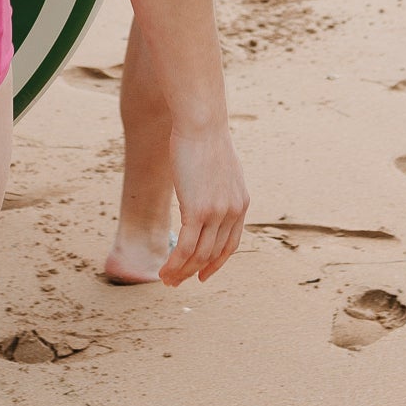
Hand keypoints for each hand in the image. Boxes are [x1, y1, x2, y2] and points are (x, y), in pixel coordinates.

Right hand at [160, 124, 248, 283]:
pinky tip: (164, 271)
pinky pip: (185, 248)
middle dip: (194, 271)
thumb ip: (219, 187)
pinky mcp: (196, 211)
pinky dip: (174, 264)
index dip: (216, 263)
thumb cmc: (205, 139)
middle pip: (213, 254)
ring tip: (167, 281)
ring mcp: (216, 213)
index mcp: (241, 203)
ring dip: (181, 272)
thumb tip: (207, 192)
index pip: (230, 244)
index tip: (203, 275)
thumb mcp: (221, 167)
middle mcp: (232, 212)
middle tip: (177, 282)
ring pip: (198, 255)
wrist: (202, 124)